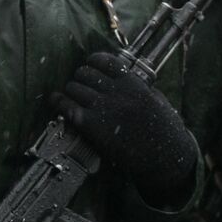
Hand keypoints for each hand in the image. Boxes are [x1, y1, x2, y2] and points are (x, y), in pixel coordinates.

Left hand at [56, 52, 196, 207]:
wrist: (166, 160)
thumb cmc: (165, 131)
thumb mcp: (157, 101)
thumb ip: (139, 86)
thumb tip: (121, 76)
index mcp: (134, 84)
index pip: (105, 61)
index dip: (94, 62)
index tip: (91, 66)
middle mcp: (117, 92)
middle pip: (85, 73)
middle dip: (81, 77)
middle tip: (82, 84)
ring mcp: (103, 108)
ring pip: (73, 87)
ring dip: (71, 90)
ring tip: (73, 95)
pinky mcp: (91, 125)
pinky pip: (66, 106)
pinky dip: (58, 101)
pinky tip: (56, 100)